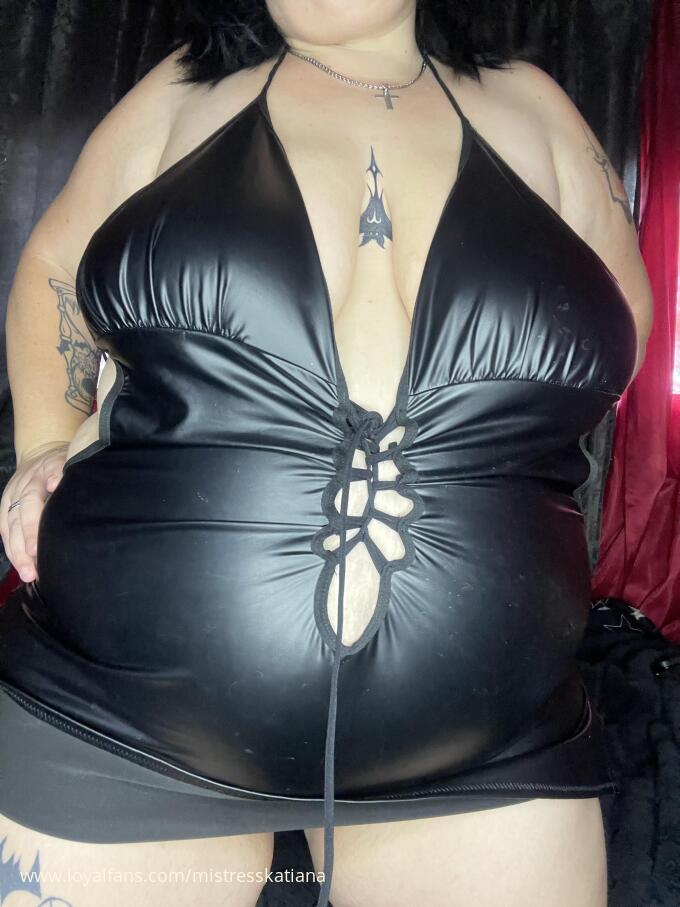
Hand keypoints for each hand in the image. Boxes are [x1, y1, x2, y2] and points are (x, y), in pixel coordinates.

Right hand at [0, 441, 69, 582]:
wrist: (41, 454)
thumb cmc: (62, 462)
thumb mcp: (67, 459)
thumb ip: (62, 470)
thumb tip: (55, 482)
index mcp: (35, 478)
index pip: (30, 503)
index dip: (31, 527)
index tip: (37, 549)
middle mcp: (19, 490)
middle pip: (17, 521)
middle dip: (23, 548)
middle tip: (32, 570)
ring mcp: (10, 500)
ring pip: (9, 530)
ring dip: (17, 554)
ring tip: (28, 575)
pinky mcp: (6, 510)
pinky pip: (6, 533)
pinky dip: (14, 551)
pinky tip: (22, 567)